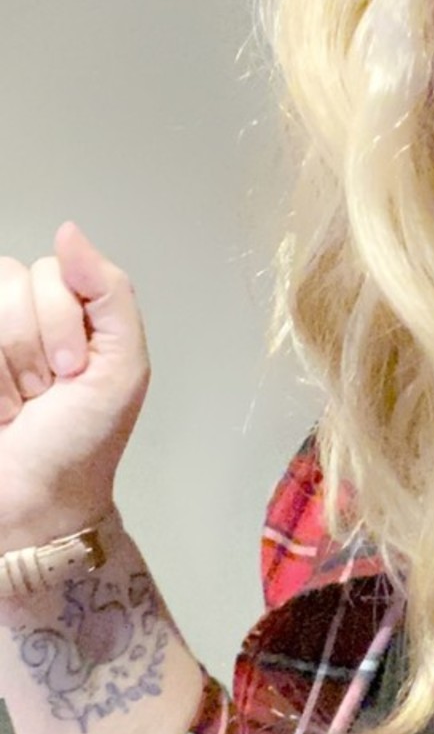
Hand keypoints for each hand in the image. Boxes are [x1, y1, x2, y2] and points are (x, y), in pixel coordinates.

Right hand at [0, 224, 149, 553]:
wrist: (35, 502)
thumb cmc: (82, 444)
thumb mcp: (122, 368)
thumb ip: (110, 293)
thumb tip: (68, 231)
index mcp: (72, 310)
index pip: (54, 268)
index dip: (62, 320)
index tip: (73, 372)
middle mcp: (23, 315)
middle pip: (12, 281)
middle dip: (30, 346)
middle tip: (43, 393)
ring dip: (2, 367)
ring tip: (16, 404)